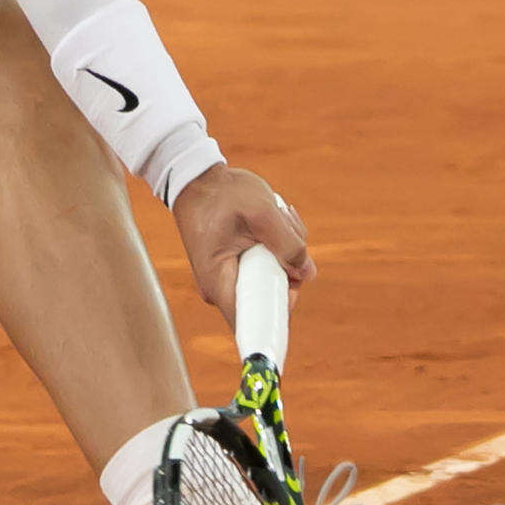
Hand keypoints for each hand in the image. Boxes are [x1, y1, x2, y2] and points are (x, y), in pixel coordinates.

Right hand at [172, 163, 314, 330]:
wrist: (197, 179)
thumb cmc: (222, 194)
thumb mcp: (261, 211)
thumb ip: (288, 243)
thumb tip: (307, 272)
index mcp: (220, 283)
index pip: (251, 324)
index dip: (277, 321)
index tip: (293, 293)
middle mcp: (223, 289)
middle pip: (272, 298)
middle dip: (290, 267)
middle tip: (286, 227)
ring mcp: (231, 280)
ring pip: (276, 280)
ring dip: (287, 250)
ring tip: (278, 215)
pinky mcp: (239, 269)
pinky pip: (269, 269)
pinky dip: (280, 247)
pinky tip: (275, 220)